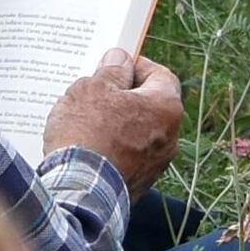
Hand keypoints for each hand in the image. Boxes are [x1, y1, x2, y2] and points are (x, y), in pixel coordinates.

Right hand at [41, 48, 184, 190]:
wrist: (79, 191)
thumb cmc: (87, 133)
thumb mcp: (93, 88)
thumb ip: (110, 71)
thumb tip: (119, 60)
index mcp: (166, 107)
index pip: (160, 75)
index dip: (135, 66)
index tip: (113, 65)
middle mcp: (170, 137)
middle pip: (149, 105)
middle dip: (123, 96)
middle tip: (95, 91)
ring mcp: (156, 165)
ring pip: (138, 133)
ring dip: (116, 124)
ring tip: (84, 120)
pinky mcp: (138, 184)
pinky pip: (127, 157)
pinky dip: (112, 148)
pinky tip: (87, 146)